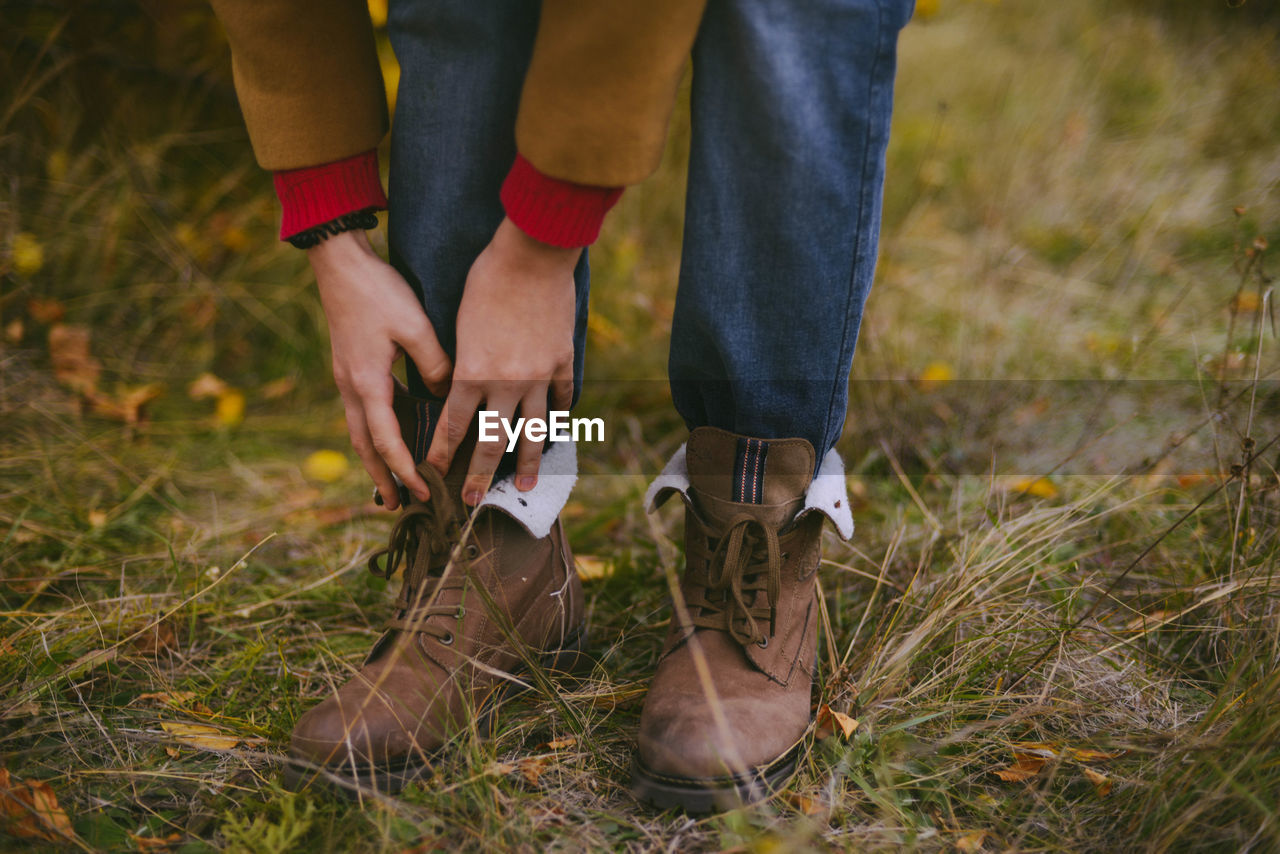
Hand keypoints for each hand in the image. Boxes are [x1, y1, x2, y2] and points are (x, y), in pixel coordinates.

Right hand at [308, 229, 451, 509]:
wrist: (341, 262)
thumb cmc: (378, 291)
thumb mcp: (414, 325)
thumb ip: (434, 363)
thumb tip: (448, 392)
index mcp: (366, 382)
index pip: (387, 441)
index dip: (407, 470)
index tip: (426, 492)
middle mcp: (351, 387)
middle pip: (365, 446)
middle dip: (382, 477)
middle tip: (399, 505)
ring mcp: (347, 378)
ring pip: (361, 431)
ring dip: (377, 459)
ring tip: (393, 482)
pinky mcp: (351, 368)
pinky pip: (364, 412)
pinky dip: (376, 433)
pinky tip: (392, 437)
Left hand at [425, 217, 579, 504]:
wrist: (532, 255)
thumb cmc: (486, 279)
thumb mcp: (458, 321)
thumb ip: (460, 360)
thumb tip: (457, 384)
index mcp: (473, 373)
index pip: (454, 425)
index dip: (442, 452)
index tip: (433, 472)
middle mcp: (506, 383)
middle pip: (493, 442)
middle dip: (480, 475)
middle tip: (472, 500)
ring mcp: (539, 376)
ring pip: (534, 432)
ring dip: (529, 464)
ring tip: (527, 486)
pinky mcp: (562, 361)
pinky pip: (561, 395)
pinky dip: (558, 410)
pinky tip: (558, 423)